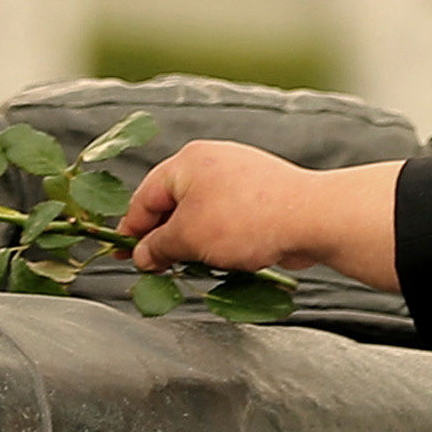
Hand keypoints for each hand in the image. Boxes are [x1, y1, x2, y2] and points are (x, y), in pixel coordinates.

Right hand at [117, 142, 403, 293]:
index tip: (121, 256)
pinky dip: (219, 239)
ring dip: (193, 242)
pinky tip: (221, 261)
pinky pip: (228, 218)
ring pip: (202, 213)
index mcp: (187, 162)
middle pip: (173, 204)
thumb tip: (143, 255)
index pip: (145, 197)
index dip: (131, 230)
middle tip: (154, 268)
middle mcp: (212, 162)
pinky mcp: (262, 195)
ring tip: (190, 268)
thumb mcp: (188, 238)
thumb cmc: (245, 221)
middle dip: (163, 238)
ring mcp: (239, 177)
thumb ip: (158, 246)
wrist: (310, 218)